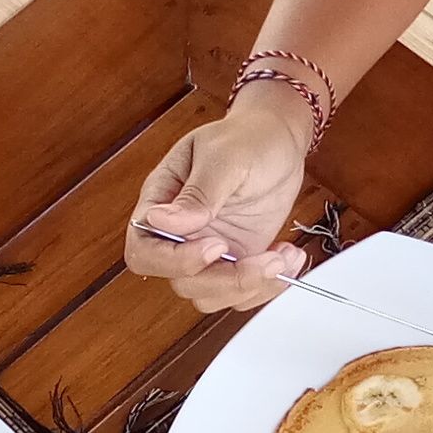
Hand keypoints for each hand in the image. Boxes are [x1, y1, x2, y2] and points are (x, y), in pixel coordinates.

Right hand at [125, 85, 316, 310]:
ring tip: (283, 257)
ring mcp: (209, 249)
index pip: (145, 249)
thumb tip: (162, 221)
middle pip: (182, 281)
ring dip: (252, 286)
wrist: (278, 140)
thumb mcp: (224, 158)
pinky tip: (288, 257)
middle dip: (228, 279)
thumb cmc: (247, 137)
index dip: (175, 260)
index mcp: (162, 201)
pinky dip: (269, 286)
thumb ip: (197, 193)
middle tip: (267, 259)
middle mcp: (181, 232)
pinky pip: (242, 292)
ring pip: (212, 295)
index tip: (215, 245)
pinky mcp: (236, 259)